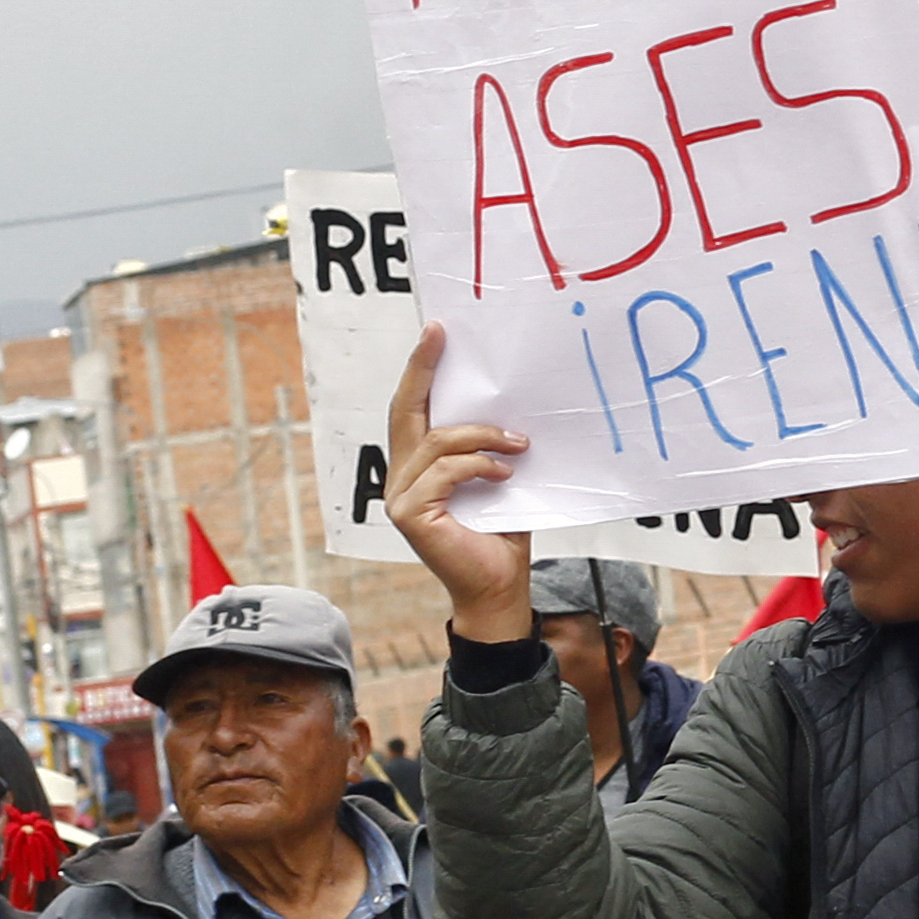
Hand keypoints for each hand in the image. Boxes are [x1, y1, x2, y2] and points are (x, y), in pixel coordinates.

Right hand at [384, 324, 536, 641]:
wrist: (500, 587)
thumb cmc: (501, 533)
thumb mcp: (497, 477)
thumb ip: (487, 445)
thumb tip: (506, 400)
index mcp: (419, 465)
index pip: (413, 408)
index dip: (420, 370)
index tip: (436, 331)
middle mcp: (401, 477)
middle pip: (406, 411)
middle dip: (423, 369)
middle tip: (441, 335)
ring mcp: (399, 496)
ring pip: (437, 441)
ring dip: (483, 436)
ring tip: (518, 444)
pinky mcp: (409, 513)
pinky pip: (444, 472)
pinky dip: (478, 466)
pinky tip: (505, 474)